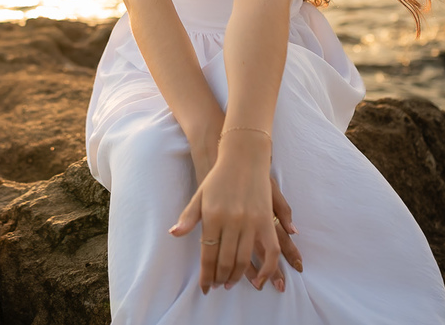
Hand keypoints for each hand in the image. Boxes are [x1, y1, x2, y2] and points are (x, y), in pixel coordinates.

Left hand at [173, 132, 302, 292]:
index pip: (208, 254)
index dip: (206, 274)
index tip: (205, 288)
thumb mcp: (199, 195)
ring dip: (239, 276)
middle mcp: (232, 221)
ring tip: (232, 283)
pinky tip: (260, 278)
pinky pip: (271, 249)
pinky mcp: (267, 219)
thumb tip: (174, 234)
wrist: (243, 156)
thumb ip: (188, 217)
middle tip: (217, 286)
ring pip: (245, 258)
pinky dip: (268, 267)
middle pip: (226, 260)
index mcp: (212, 216)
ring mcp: (251, 220)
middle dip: (220, 277)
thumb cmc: (218, 176)